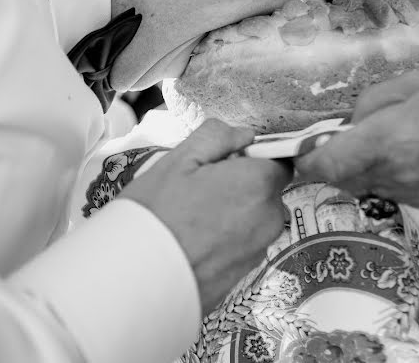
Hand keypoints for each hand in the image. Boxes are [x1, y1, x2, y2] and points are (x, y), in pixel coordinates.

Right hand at [120, 119, 292, 312]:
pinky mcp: (244, 276)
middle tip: (198, 191)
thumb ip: (218, 137)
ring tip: (191, 219)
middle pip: (266, 191)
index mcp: (258, 184)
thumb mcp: (180, 159)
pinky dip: (224, 241)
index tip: (222, 164)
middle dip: (241, 187)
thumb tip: (245, 136)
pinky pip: (241, 246)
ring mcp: (258, 251)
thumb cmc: (157, 215)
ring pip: (254, 220)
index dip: (252, 159)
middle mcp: (269, 219)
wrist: (138, 281)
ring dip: (232, 215)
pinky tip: (192, 242)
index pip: (279, 161)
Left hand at [295, 70, 418, 209]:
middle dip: (336, 158)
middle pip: (341, 178)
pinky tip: (414, 150)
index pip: (325, 167)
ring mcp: (411, 194)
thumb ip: (369, 106)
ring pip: (366, 184)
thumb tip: (350, 126)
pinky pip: (390, 189)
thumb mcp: (409, 83)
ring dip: (363, 165)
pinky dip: (388, 173)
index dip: (307, 160)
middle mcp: (393, 176)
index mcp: (384, 143)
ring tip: (392, 135)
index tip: (303, 148)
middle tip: (348, 133)